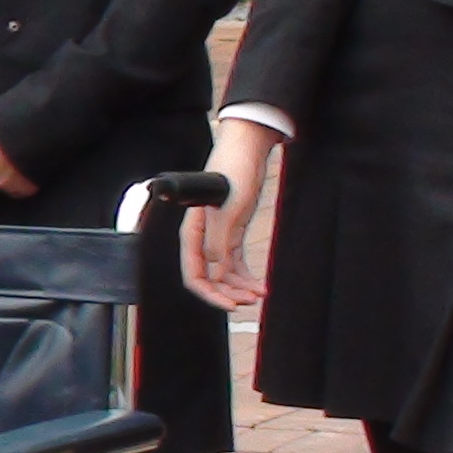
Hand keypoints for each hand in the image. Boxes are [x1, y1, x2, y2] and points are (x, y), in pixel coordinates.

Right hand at [181, 119, 280, 309]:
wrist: (248, 147)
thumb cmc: (233, 169)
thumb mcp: (229, 208)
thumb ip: (219, 242)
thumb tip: (216, 273)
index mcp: (193, 231)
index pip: (194, 273)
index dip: (210, 294)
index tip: (231, 305)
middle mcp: (202, 237)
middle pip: (209, 277)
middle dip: (228, 294)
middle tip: (250, 302)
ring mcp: (217, 235)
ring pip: (223, 273)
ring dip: (239, 287)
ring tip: (259, 294)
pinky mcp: (231, 231)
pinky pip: (235, 262)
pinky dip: (246, 275)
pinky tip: (259, 284)